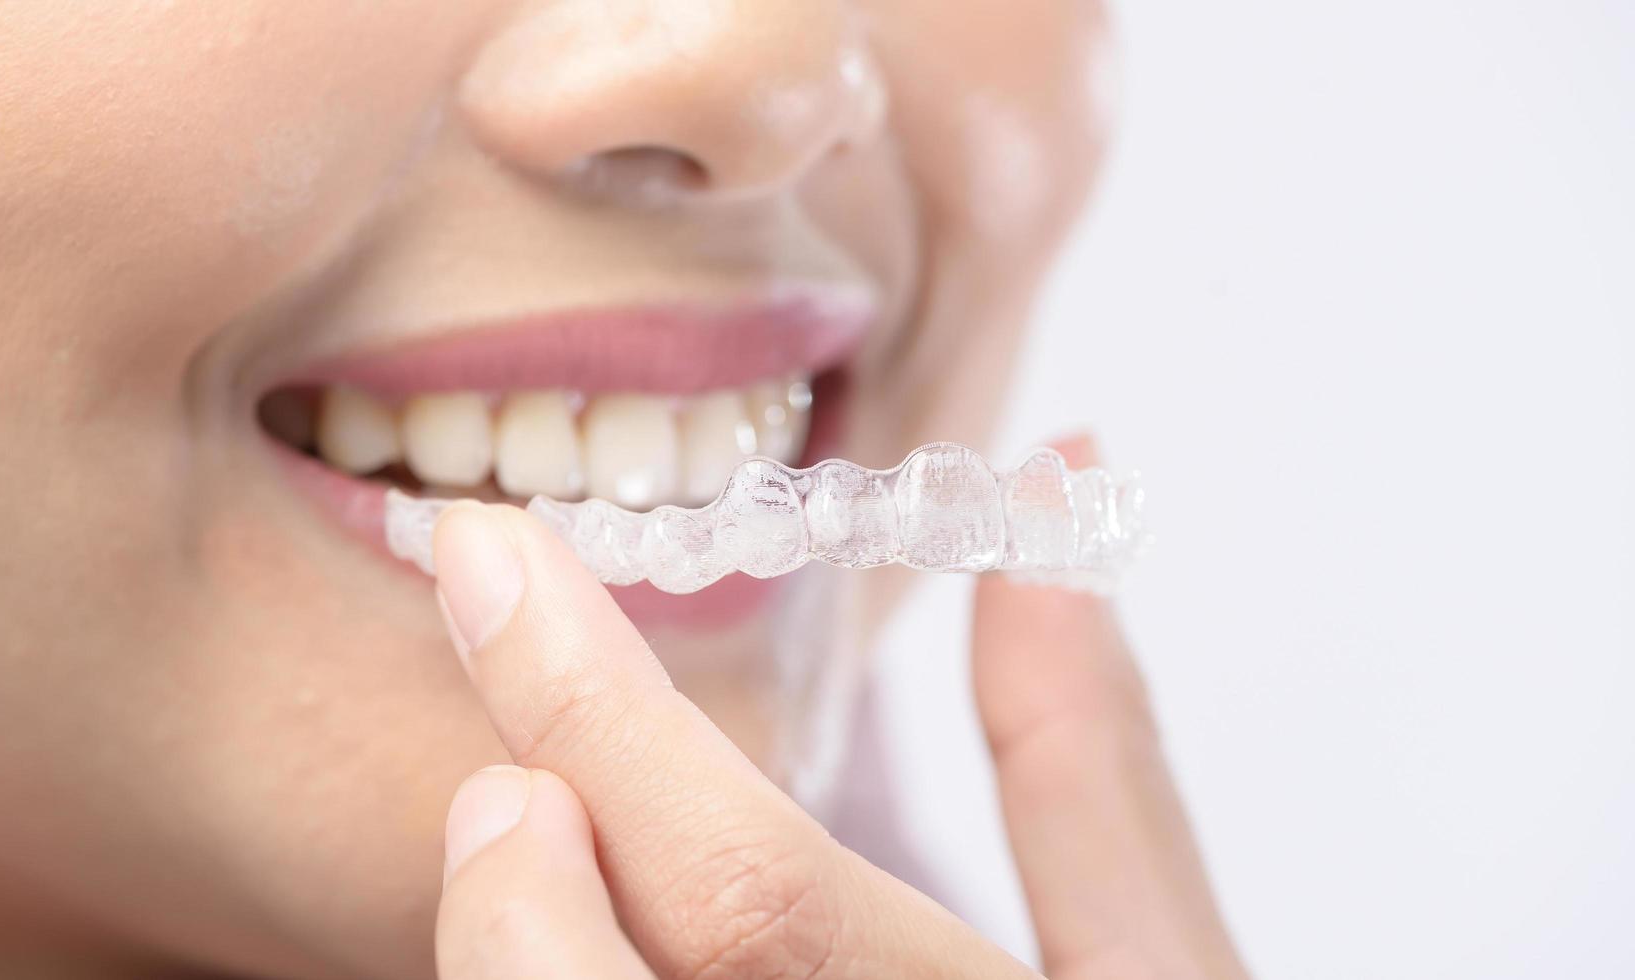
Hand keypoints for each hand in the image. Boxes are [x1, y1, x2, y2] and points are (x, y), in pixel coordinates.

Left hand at [429, 437, 1247, 978]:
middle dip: (512, 878)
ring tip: (521, 854)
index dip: (591, 704)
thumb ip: (1087, 754)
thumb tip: (1048, 500)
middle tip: (506, 765)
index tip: (484, 555)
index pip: (747, 885)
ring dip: (508, 961)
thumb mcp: (1168, 971)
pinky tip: (572, 951)